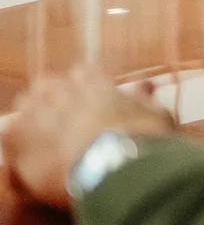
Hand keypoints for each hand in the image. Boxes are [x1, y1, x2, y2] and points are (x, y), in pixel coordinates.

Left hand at [1, 67, 176, 209]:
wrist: (116, 163)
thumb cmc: (142, 136)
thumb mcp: (154, 113)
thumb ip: (143, 98)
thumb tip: (146, 85)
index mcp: (94, 80)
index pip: (81, 73)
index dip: (84, 90)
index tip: (90, 105)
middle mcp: (63, 88)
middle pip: (46, 86)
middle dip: (52, 101)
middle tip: (62, 124)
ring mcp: (37, 111)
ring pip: (24, 107)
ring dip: (32, 121)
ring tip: (42, 142)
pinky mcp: (18, 139)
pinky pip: (8, 137)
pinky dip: (17, 149)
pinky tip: (29, 163)